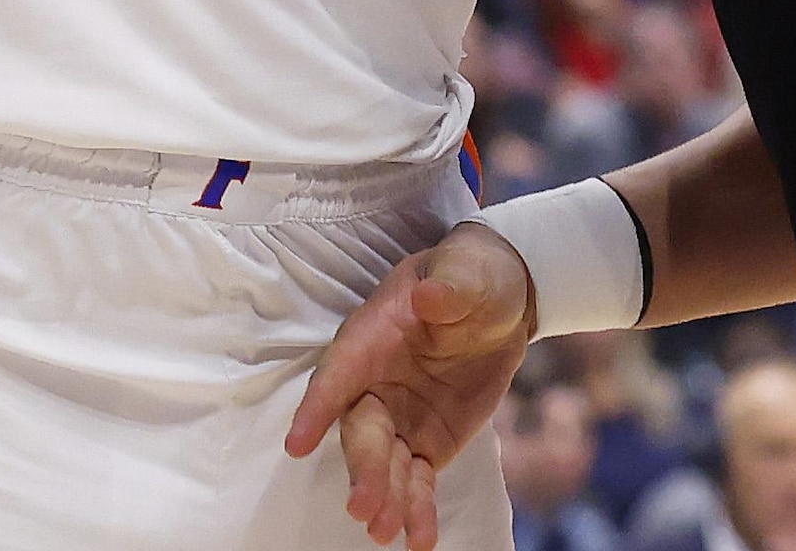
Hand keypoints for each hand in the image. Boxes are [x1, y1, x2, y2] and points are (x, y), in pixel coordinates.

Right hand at [284, 220, 535, 548]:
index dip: (316, 408)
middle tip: (363, 508)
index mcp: (372, 337)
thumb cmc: (472, 275)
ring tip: (386, 532)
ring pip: (384, 465)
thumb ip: (449, 286)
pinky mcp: (426, 444)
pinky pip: (418, 482)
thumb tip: (429, 296)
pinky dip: (417, 510)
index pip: (338, 373)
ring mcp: (399, 418)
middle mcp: (375, 384)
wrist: (500, 302)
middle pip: (360, 431)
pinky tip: (420, 539)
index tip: (296, 444)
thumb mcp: (466, 270)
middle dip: (362, 469)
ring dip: (384, 498)